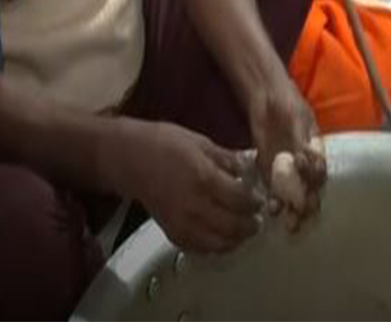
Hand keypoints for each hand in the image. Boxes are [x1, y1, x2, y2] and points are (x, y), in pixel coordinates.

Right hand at [124, 122, 261, 253]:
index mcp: (205, 179)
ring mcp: (181, 222)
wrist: (129, 158)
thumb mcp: (201, 142)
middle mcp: (194, 206)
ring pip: (216, 243)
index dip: (254, 203)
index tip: (261, 200)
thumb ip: (227, 159)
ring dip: (235, 240)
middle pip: (231, 226)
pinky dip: (214, 247)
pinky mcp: (170, 232)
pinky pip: (197, 247)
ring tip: (244, 231)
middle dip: (250, 225)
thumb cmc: (164, 144)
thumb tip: (248, 167)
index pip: (239, 200)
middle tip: (259, 220)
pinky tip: (222, 238)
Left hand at [249, 80, 326, 225]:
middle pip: (311, 188)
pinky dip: (276, 202)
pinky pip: (276, 191)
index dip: (314, 178)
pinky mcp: (271, 172)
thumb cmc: (286, 103)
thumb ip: (299, 137)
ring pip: (295, 194)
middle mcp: (305, 163)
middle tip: (302, 215)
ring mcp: (288, 169)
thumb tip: (304, 157)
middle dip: (308, 204)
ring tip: (289, 222)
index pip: (320, 170)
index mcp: (316, 149)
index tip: (305, 178)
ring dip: (293, 209)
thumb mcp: (295, 117)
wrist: (266, 98)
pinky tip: (272, 209)